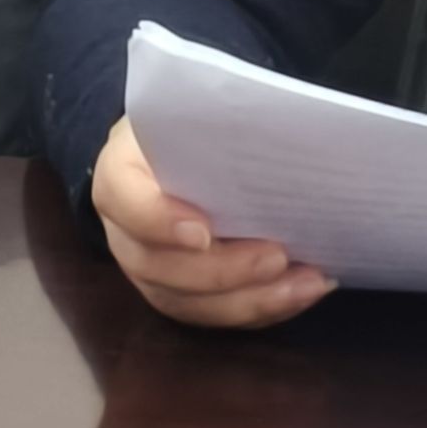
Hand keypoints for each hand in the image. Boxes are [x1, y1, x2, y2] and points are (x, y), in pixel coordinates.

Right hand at [90, 115, 335, 326]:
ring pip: (185, 302)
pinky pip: (210, 315)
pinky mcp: (176, 294)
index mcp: (120, 173)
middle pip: (158, 266)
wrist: (178, 151)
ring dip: (249, 301)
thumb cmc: (191, 128)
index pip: (124, 200)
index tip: (203, 233)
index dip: (158, 221)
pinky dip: (257, 310)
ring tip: (306, 285)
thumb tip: (280, 133)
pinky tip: (298, 295)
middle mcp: (124, 231)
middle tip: (278, 257)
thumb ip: (217, 126)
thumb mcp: (195, 113)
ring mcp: (148, 269)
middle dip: (223, 270)